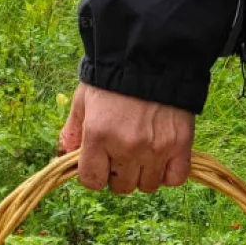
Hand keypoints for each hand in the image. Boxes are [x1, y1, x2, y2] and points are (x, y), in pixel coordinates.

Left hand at [58, 84, 194, 193]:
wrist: (151, 57)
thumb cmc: (112, 80)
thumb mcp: (83, 101)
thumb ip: (72, 133)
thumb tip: (65, 159)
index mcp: (97, 135)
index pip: (92, 181)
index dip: (94, 173)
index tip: (99, 162)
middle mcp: (126, 146)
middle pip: (120, 187)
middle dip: (118, 175)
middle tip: (121, 154)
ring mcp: (155, 148)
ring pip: (147, 186)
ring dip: (143, 174)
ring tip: (142, 152)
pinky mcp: (180, 145)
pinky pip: (174, 179)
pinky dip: (168, 173)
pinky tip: (161, 157)